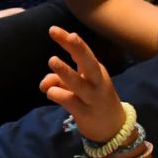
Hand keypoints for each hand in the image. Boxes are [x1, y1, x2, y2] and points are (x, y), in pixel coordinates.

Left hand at [38, 27, 124, 143]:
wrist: (114, 128)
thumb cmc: (92, 101)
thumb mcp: (75, 88)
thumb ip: (58, 81)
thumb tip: (43, 83)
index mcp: (95, 71)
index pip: (82, 52)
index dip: (69, 41)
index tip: (53, 29)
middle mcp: (96, 81)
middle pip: (89, 62)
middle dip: (79, 48)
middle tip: (69, 36)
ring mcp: (92, 97)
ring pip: (78, 83)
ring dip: (65, 71)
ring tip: (52, 60)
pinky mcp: (86, 113)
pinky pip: (70, 101)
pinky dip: (58, 94)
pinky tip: (50, 92)